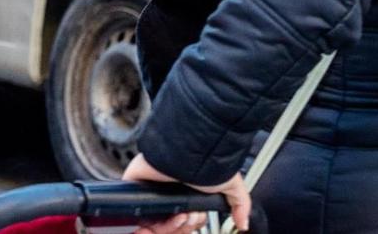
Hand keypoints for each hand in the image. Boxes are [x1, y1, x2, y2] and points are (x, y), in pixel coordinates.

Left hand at [122, 154, 251, 231]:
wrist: (190, 151)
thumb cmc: (208, 162)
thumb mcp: (232, 186)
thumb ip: (240, 205)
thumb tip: (243, 224)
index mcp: (187, 193)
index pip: (186, 220)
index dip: (191, 225)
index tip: (196, 218)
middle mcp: (170, 192)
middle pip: (172, 225)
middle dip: (184, 226)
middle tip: (189, 216)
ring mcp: (152, 190)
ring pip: (155, 223)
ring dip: (170, 227)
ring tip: (180, 215)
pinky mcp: (136, 186)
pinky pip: (135, 211)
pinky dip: (145, 221)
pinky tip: (160, 217)